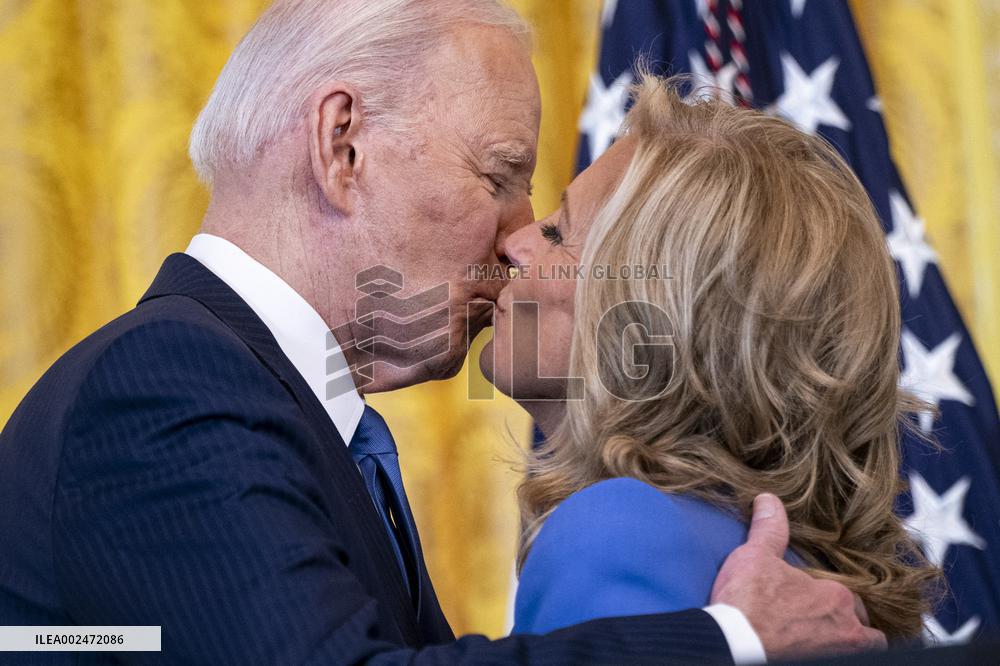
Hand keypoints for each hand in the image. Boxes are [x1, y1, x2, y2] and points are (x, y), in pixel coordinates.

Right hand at [710, 494, 886, 659]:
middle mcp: (845, 626)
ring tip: (828, 636)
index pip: (848, 595)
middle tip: (820, 619)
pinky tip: (817, 648)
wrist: (736, 642)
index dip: (832, 596)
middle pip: (861, 622)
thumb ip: (770, 529)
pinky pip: (856, 658)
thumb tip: (769, 500)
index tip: (814, 599)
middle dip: (847, 620)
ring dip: (853, 640)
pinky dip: (840, 652)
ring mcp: (840, 651)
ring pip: (866, 644)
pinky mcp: (825, 663)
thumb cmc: (747, 603)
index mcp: (834, 595)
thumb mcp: (756, 556)